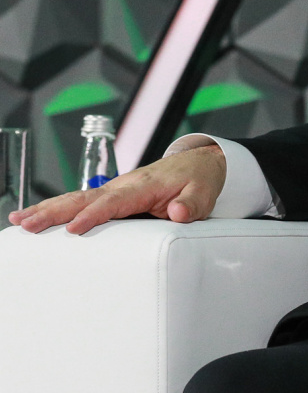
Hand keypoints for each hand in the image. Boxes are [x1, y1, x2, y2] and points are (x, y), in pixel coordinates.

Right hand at [6, 144, 226, 234]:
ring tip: (19, 221)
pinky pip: (80, 200)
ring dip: (47, 208)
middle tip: (27, 224)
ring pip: (76, 197)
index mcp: (145, 186)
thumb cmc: (200, 180)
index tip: (73, 229)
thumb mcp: (204, 193)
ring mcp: (115, 188)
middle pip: (84, 197)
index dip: (93, 215)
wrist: (201, 163)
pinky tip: (32, 216)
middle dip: (54, 211)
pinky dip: (56, 207)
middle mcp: (124, 185)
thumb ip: (192, 205)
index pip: (114, 202)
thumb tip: (179, 213)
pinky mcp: (112, 194)